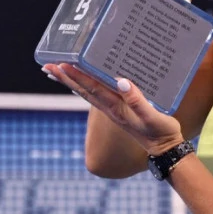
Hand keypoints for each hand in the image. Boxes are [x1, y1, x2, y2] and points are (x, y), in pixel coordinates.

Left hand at [43, 63, 184, 156]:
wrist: (165, 149)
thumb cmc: (160, 132)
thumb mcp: (152, 116)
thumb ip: (138, 101)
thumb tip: (121, 82)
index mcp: (116, 108)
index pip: (92, 89)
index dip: (77, 76)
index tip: (61, 64)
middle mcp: (111, 108)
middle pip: (83, 91)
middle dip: (66, 78)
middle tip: (48, 66)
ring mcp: (113, 110)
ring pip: (87, 93)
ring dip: (71, 82)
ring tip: (57, 72)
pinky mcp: (119, 110)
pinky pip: (97, 96)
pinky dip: (85, 87)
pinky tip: (83, 82)